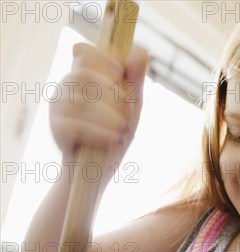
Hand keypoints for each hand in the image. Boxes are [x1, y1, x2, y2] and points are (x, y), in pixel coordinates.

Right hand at [50, 43, 147, 173]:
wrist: (98, 170)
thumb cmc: (115, 133)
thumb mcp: (131, 106)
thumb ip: (135, 80)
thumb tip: (141, 50)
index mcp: (83, 78)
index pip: (83, 53)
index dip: (99, 57)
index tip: (120, 72)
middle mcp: (65, 88)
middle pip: (83, 76)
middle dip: (111, 94)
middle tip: (127, 115)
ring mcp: (57, 108)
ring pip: (80, 101)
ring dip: (108, 117)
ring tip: (123, 131)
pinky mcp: (56, 128)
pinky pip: (76, 124)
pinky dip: (100, 132)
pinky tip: (115, 140)